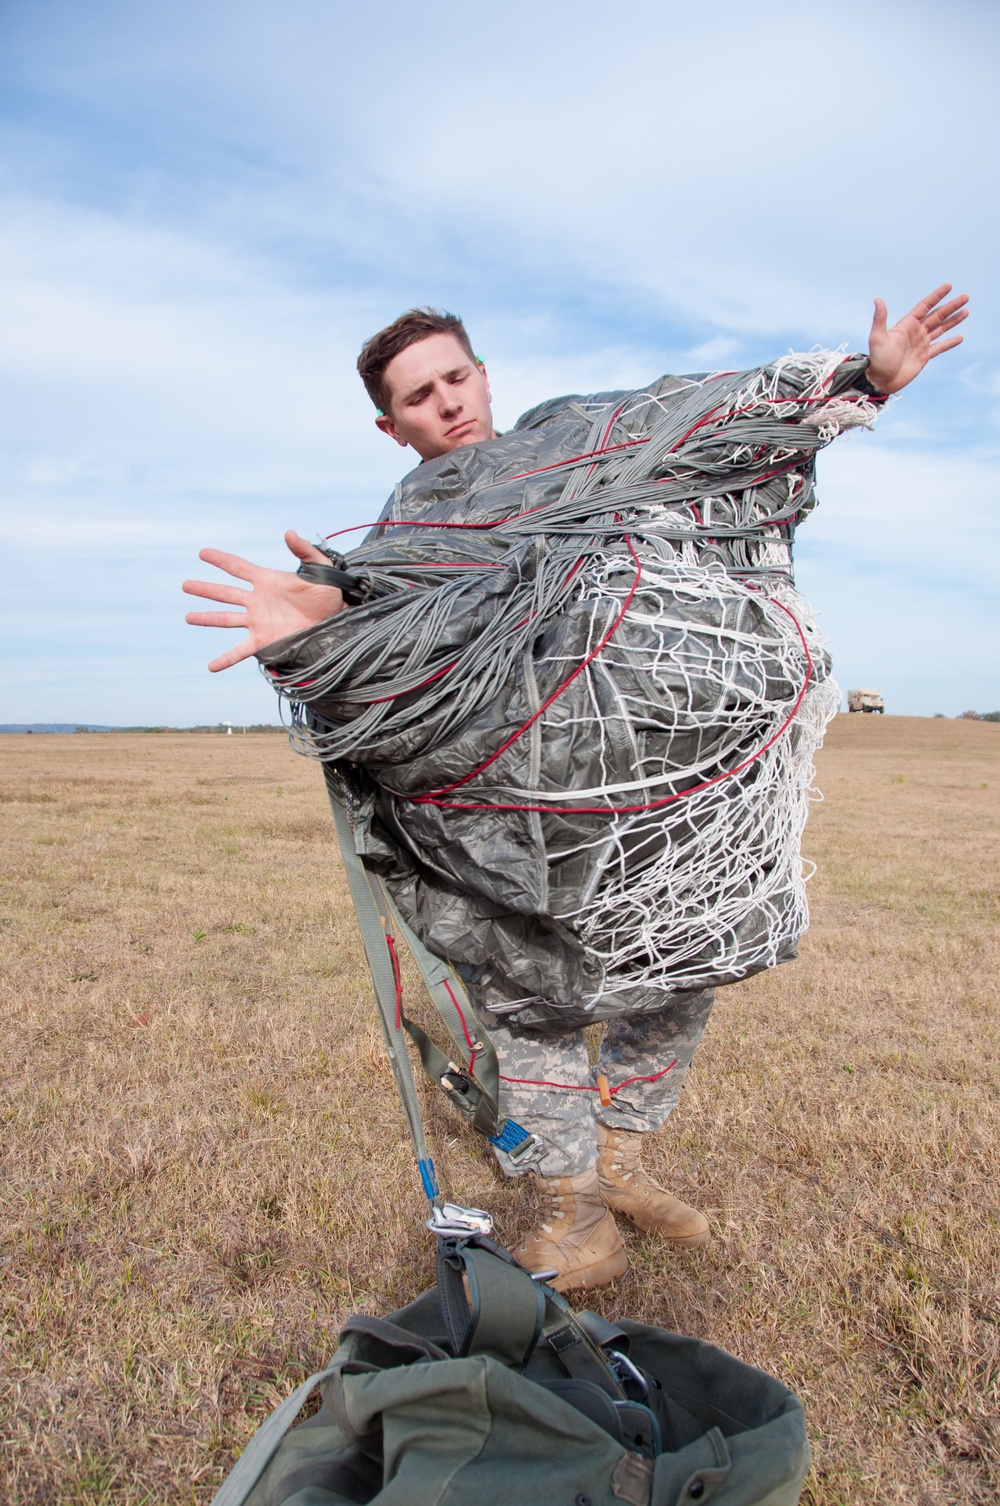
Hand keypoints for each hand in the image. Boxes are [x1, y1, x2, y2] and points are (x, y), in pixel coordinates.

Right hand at [183, 530, 345, 671]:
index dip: (220, 560)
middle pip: (226, 593)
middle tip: (185, 585)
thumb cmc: (331, 593)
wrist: (338, 620)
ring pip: (227, 619)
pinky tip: (211, 666)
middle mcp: (258, 601)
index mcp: (268, 581)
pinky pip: (241, 650)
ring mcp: (259, 621)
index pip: (238, 568)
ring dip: (207, 618)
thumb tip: (289, 533)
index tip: (202, 553)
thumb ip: (304, 550)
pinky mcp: (265, 641)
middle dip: (205, 589)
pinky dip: (226, 659)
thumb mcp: (320, 568)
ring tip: (188, 617)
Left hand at [866, 283, 968, 394]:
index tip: (949, 286)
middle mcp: (916, 332)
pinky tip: (960, 337)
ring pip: (941, 329)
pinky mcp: (924, 357)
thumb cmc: (878, 359)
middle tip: (965, 297)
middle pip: (937, 315)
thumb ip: (880, 318)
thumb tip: (877, 299)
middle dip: (951, 306)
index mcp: (907, 324)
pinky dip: (950, 342)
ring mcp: (921, 344)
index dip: (937, 296)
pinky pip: (940, 347)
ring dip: (953, 320)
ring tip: (966, 311)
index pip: (925, 306)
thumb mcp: (877, 337)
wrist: (880, 381)